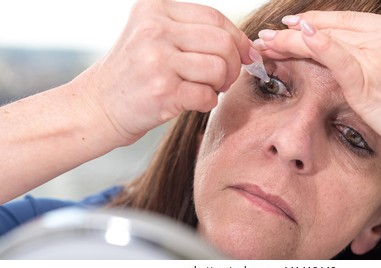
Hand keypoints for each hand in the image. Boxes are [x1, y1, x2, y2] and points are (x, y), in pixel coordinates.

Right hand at [77, 0, 252, 143]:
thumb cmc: (132, 74)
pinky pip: (207, 96)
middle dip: (235, 64)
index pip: (215, 18)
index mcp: (154, 9)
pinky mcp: (161, 92)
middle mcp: (154, 30)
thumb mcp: (152, 36)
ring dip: (221, 85)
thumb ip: (191, 32)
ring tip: (206, 89)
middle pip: (222, 42)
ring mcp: (156, 60)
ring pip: (219, 68)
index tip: (247, 55)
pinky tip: (193, 102)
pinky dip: (208, 103)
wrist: (95, 106)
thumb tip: (246, 45)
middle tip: (225, 79)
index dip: (238, 39)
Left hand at [256, 0, 380, 166]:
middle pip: (333, 28)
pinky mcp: (369, 82)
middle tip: (270, 34)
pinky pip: (338, 58)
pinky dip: (318, 45)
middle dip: (297, 30)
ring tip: (267, 43)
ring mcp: (379, 58)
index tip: (297, 24)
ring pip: (326, 42)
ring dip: (291, 41)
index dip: (320, 22)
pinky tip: (298, 36)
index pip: (350, 21)